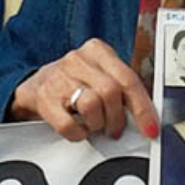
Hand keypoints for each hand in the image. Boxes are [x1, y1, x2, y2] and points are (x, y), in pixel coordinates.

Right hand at [8, 38, 158, 141]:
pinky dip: (78, 133)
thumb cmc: (74, 82)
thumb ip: (122, 89)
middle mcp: (77, 59)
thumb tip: (148, 116)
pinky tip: (79, 129)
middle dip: (117, 118)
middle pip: (111, 92)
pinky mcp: (43, 98)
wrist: (34, 86)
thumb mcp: (99, 76)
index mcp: (98, 50)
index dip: (142, 108)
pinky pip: (69, 124)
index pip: (128, 79)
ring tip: (93, 124)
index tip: (151, 128)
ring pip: (91, 105)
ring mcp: (58, 77)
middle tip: (115, 129)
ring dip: (97, 124)